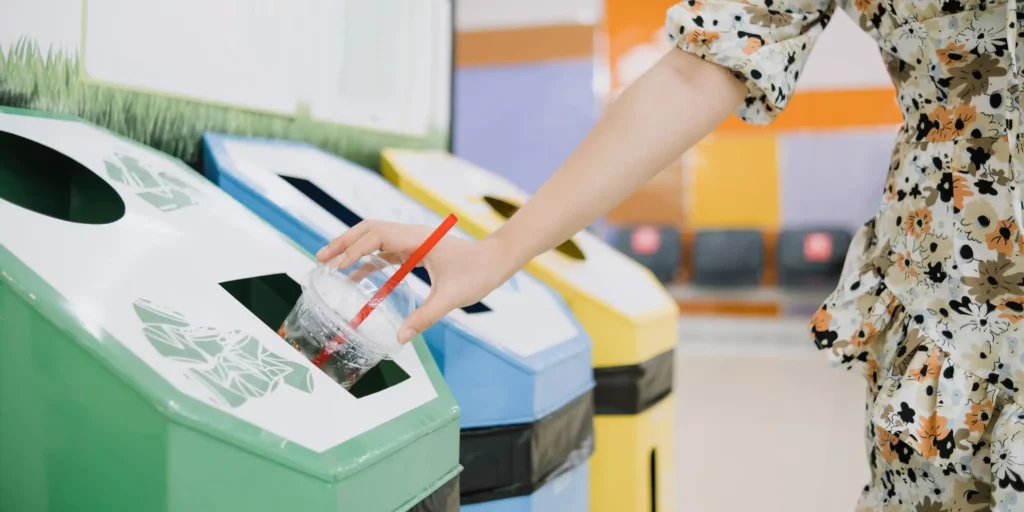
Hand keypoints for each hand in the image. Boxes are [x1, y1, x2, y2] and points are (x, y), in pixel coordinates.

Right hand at [316, 220, 512, 342]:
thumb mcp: (450, 297)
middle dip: (344, 243)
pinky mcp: (417, 249)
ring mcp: (413, 240)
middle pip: (369, 230)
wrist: (497, 259)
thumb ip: (425, 317)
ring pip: (375, 237)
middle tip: (322, 259)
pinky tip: (356, 276)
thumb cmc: (478, 273)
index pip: (376, 237)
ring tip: (331, 265)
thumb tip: (400, 338)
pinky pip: (386, 250)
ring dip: (353, 248)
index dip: (353, 250)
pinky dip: (368, 259)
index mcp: (417, 240)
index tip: (336, 265)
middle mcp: (412, 234)